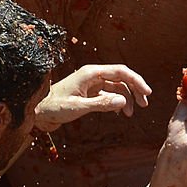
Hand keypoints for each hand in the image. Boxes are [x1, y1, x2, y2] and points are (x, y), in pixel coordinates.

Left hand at [35, 64, 151, 132]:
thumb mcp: (78, 107)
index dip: (136, 81)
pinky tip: (120, 113)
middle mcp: (93, 76)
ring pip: (118, 87)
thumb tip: (123, 101)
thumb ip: (101, 104)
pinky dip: (118, 102)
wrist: (39, 112)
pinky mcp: (91, 93)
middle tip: (144, 104)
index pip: (120, 72)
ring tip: (130, 114)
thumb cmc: (54, 107)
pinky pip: (110, 94)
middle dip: (135, 90)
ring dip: (127, 99)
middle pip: (122, 78)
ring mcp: (93, 84)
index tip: (147, 93)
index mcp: (91, 73)